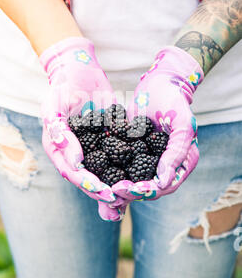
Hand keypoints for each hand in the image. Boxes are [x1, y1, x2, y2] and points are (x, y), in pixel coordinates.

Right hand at [40, 36, 123, 220]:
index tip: (104, 192)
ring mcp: (92, 147)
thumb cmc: (61, 86)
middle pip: (90, 177)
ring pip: (105, 171)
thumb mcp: (53, 106)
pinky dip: (130, 164)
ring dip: (117, 183)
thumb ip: (59, 132)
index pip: (72, 172)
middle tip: (122, 199)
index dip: (87, 184)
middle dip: (105, 190)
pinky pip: (119, 154)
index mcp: (58, 149)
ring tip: (133, 194)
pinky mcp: (109, 139)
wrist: (78, 70)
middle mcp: (75, 153)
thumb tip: (75, 161)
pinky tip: (145, 173)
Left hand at [112, 46, 202, 202]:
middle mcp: (164, 167)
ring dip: (117, 188)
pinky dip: (110, 173)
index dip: (146, 191)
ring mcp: (147, 160)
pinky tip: (95, 176)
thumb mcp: (182, 125)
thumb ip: (176, 153)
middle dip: (128, 192)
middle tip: (112, 192)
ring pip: (132, 182)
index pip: (163, 186)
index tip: (129, 189)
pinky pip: (121, 167)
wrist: (159, 84)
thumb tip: (162, 181)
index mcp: (180, 164)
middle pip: (146, 189)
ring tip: (102, 190)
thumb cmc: (174, 103)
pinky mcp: (131, 153)